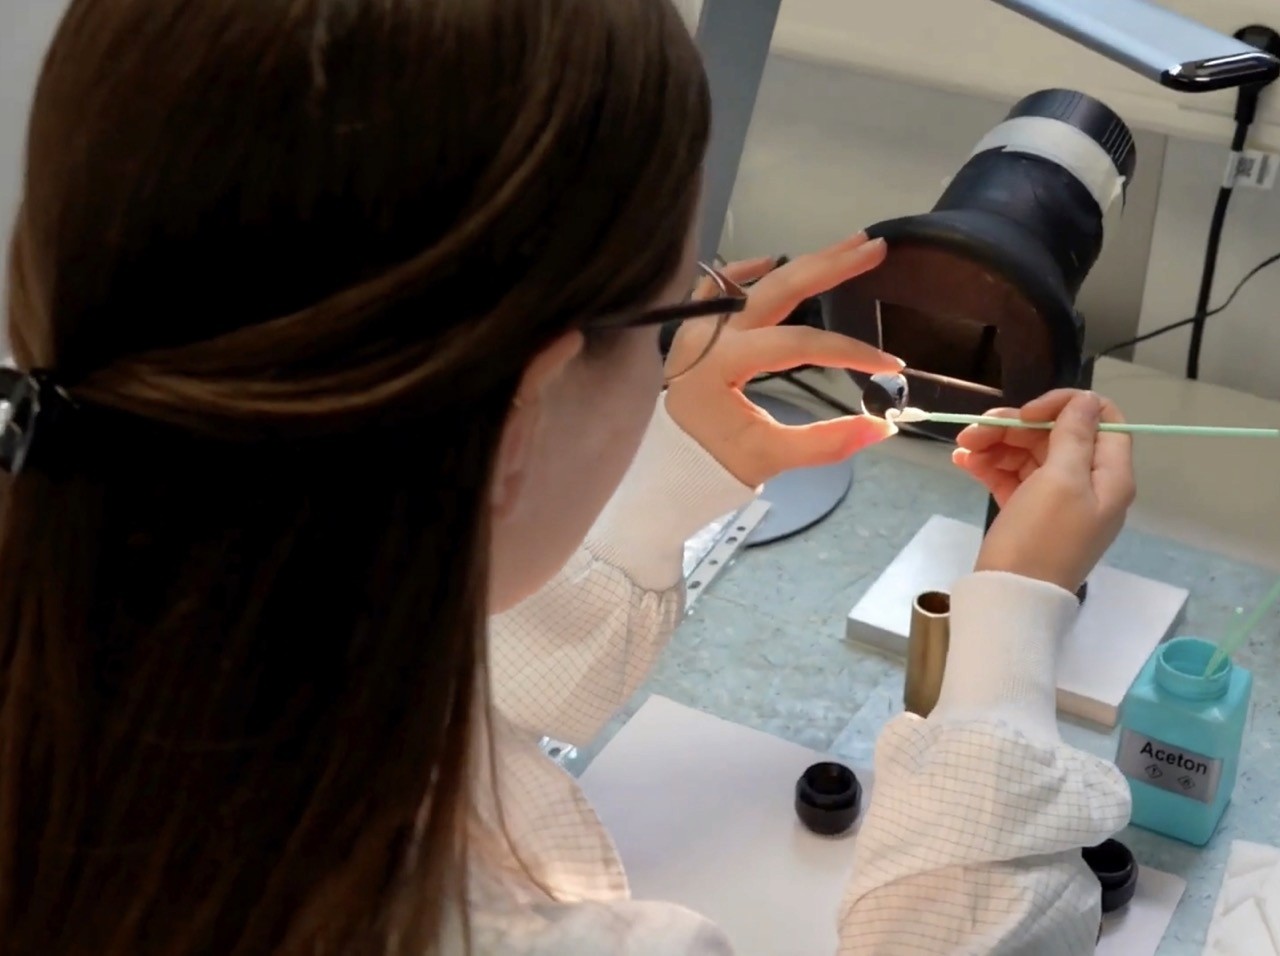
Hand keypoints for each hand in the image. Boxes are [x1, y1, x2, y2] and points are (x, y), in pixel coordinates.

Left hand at [664, 234, 903, 487]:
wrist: (657, 468)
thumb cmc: (710, 465)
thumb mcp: (769, 459)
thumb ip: (826, 443)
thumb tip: (883, 427)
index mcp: (723, 364)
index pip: (799, 344)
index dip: (848, 350)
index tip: (889, 364)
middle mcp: (710, 335)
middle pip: (779, 289)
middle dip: (831, 267)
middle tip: (875, 249)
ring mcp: (698, 327)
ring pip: (755, 282)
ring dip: (801, 263)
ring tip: (846, 246)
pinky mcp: (693, 331)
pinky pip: (716, 289)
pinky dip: (743, 272)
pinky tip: (770, 259)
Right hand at [951, 389, 1135, 592]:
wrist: (1011, 599)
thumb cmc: (1041, 538)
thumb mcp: (1061, 481)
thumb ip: (1075, 435)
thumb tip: (1087, 399)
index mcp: (1109, 476)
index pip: (1101, 419)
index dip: (1065, 406)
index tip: (1027, 413)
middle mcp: (1088, 484)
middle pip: (1056, 435)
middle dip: (1015, 427)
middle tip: (974, 431)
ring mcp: (1056, 499)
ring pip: (1028, 453)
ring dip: (995, 444)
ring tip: (962, 447)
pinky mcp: (1028, 512)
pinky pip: (1011, 476)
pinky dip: (989, 465)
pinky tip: (962, 461)